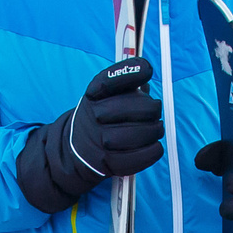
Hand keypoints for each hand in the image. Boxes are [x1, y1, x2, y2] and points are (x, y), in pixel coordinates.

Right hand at [16, 57, 164, 212]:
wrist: (75, 150)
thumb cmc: (100, 118)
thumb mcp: (105, 94)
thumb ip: (125, 83)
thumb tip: (145, 75)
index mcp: (93, 94)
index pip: (110, 80)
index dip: (132, 72)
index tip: (147, 70)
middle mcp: (92, 115)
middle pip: (131, 108)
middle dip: (152, 108)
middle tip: (155, 111)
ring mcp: (98, 140)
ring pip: (136, 134)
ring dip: (154, 131)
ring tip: (157, 129)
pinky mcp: (106, 162)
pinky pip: (136, 158)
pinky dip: (152, 152)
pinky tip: (155, 146)